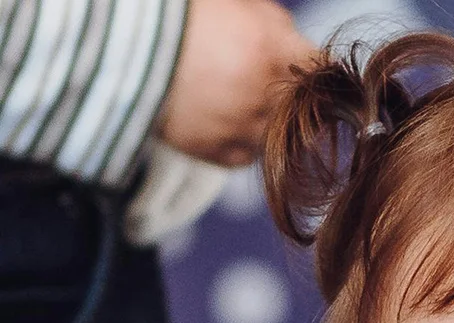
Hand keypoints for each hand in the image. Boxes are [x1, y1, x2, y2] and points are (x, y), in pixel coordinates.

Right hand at [157, 0, 316, 166]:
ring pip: (273, 133)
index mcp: (269, 46)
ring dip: (260, 120)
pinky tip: (215, 118)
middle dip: (285, 94)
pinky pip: (244, 155)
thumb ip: (270, 21)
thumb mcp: (228, 1)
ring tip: (229, 96)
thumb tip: (294, 39)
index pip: (320, 66)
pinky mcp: (217, 151)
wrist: (113, 42)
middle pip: (299, 105)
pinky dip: (237, 141)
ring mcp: (242, 126)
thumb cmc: (171, 12)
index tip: (308, 70)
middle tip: (255, 79)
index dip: (314, 68)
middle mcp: (263, 91)